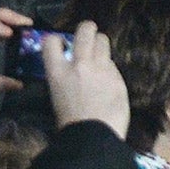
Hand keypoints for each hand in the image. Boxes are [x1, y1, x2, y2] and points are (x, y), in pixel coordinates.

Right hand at [45, 22, 130, 141]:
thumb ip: (64, 76)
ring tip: (100, 55)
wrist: (94, 139)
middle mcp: (79, 64)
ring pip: (103, 41)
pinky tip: (108, 82)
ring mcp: (101, 69)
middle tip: (88, 34)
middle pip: (85, 30)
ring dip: (100, 45)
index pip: (51, 40)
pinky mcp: (118, 78)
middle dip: (87, 29)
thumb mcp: (57, 95)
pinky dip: (110, 69)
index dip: (56, 40)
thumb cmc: (70, 123)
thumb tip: (72, 68)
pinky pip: (113, 65)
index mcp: (58, 71)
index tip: (61, 44)